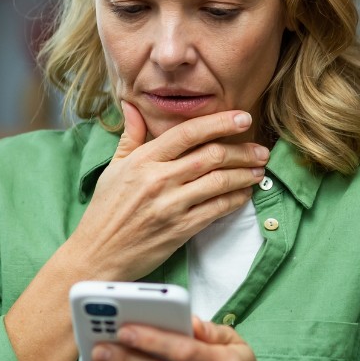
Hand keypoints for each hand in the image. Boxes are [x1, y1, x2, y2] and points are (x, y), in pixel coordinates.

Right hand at [63, 101, 267, 280]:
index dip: (219, 122)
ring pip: (219, 181)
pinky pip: (217, 209)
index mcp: (143, 160)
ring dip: (245, 174)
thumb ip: (131, 136)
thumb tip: (133, 106)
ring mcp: (171, 205)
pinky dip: (236, 199)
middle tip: (260, 148)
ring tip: (258, 169)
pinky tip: (244, 193)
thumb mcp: (114, 168)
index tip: (242, 118)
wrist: (98, 254)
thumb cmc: (106, 210)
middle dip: (242, 150)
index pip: (188, 133)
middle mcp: (159, 179)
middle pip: (211, 155)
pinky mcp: (180, 229)